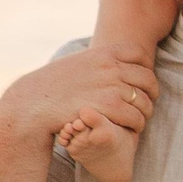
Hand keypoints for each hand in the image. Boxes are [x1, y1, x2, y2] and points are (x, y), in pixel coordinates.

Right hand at [15, 43, 159, 142]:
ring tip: (136, 119)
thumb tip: (115, 58)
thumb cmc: (53, 85)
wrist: (33, 104)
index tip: (139, 81)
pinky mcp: (110, 107)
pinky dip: (136, 125)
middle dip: (149, 93)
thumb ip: (98, 61)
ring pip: (145, 101)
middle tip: (143, 104)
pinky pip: (136, 117)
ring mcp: (112, 87)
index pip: (140, 55)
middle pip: (148, 79)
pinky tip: (129, 128)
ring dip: (144, 112)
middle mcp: (111, 67)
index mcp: (103, 53)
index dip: (145, 68)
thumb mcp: (77, 63)